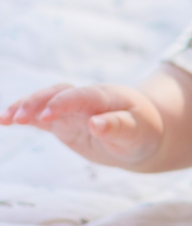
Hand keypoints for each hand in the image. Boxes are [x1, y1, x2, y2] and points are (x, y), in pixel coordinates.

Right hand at [0, 83, 163, 168]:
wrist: (141, 133)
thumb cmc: (143, 131)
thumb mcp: (139, 132)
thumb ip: (119, 127)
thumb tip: (97, 124)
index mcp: (106, 97)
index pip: (81, 95)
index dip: (63, 103)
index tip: (47, 115)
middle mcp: (85, 98)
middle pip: (57, 93)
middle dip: (38, 102)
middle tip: (20, 118)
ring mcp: (71, 109)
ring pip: (43, 101)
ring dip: (24, 107)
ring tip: (6, 119)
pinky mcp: (62, 121)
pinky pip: (39, 117)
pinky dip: (22, 117)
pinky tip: (3, 121)